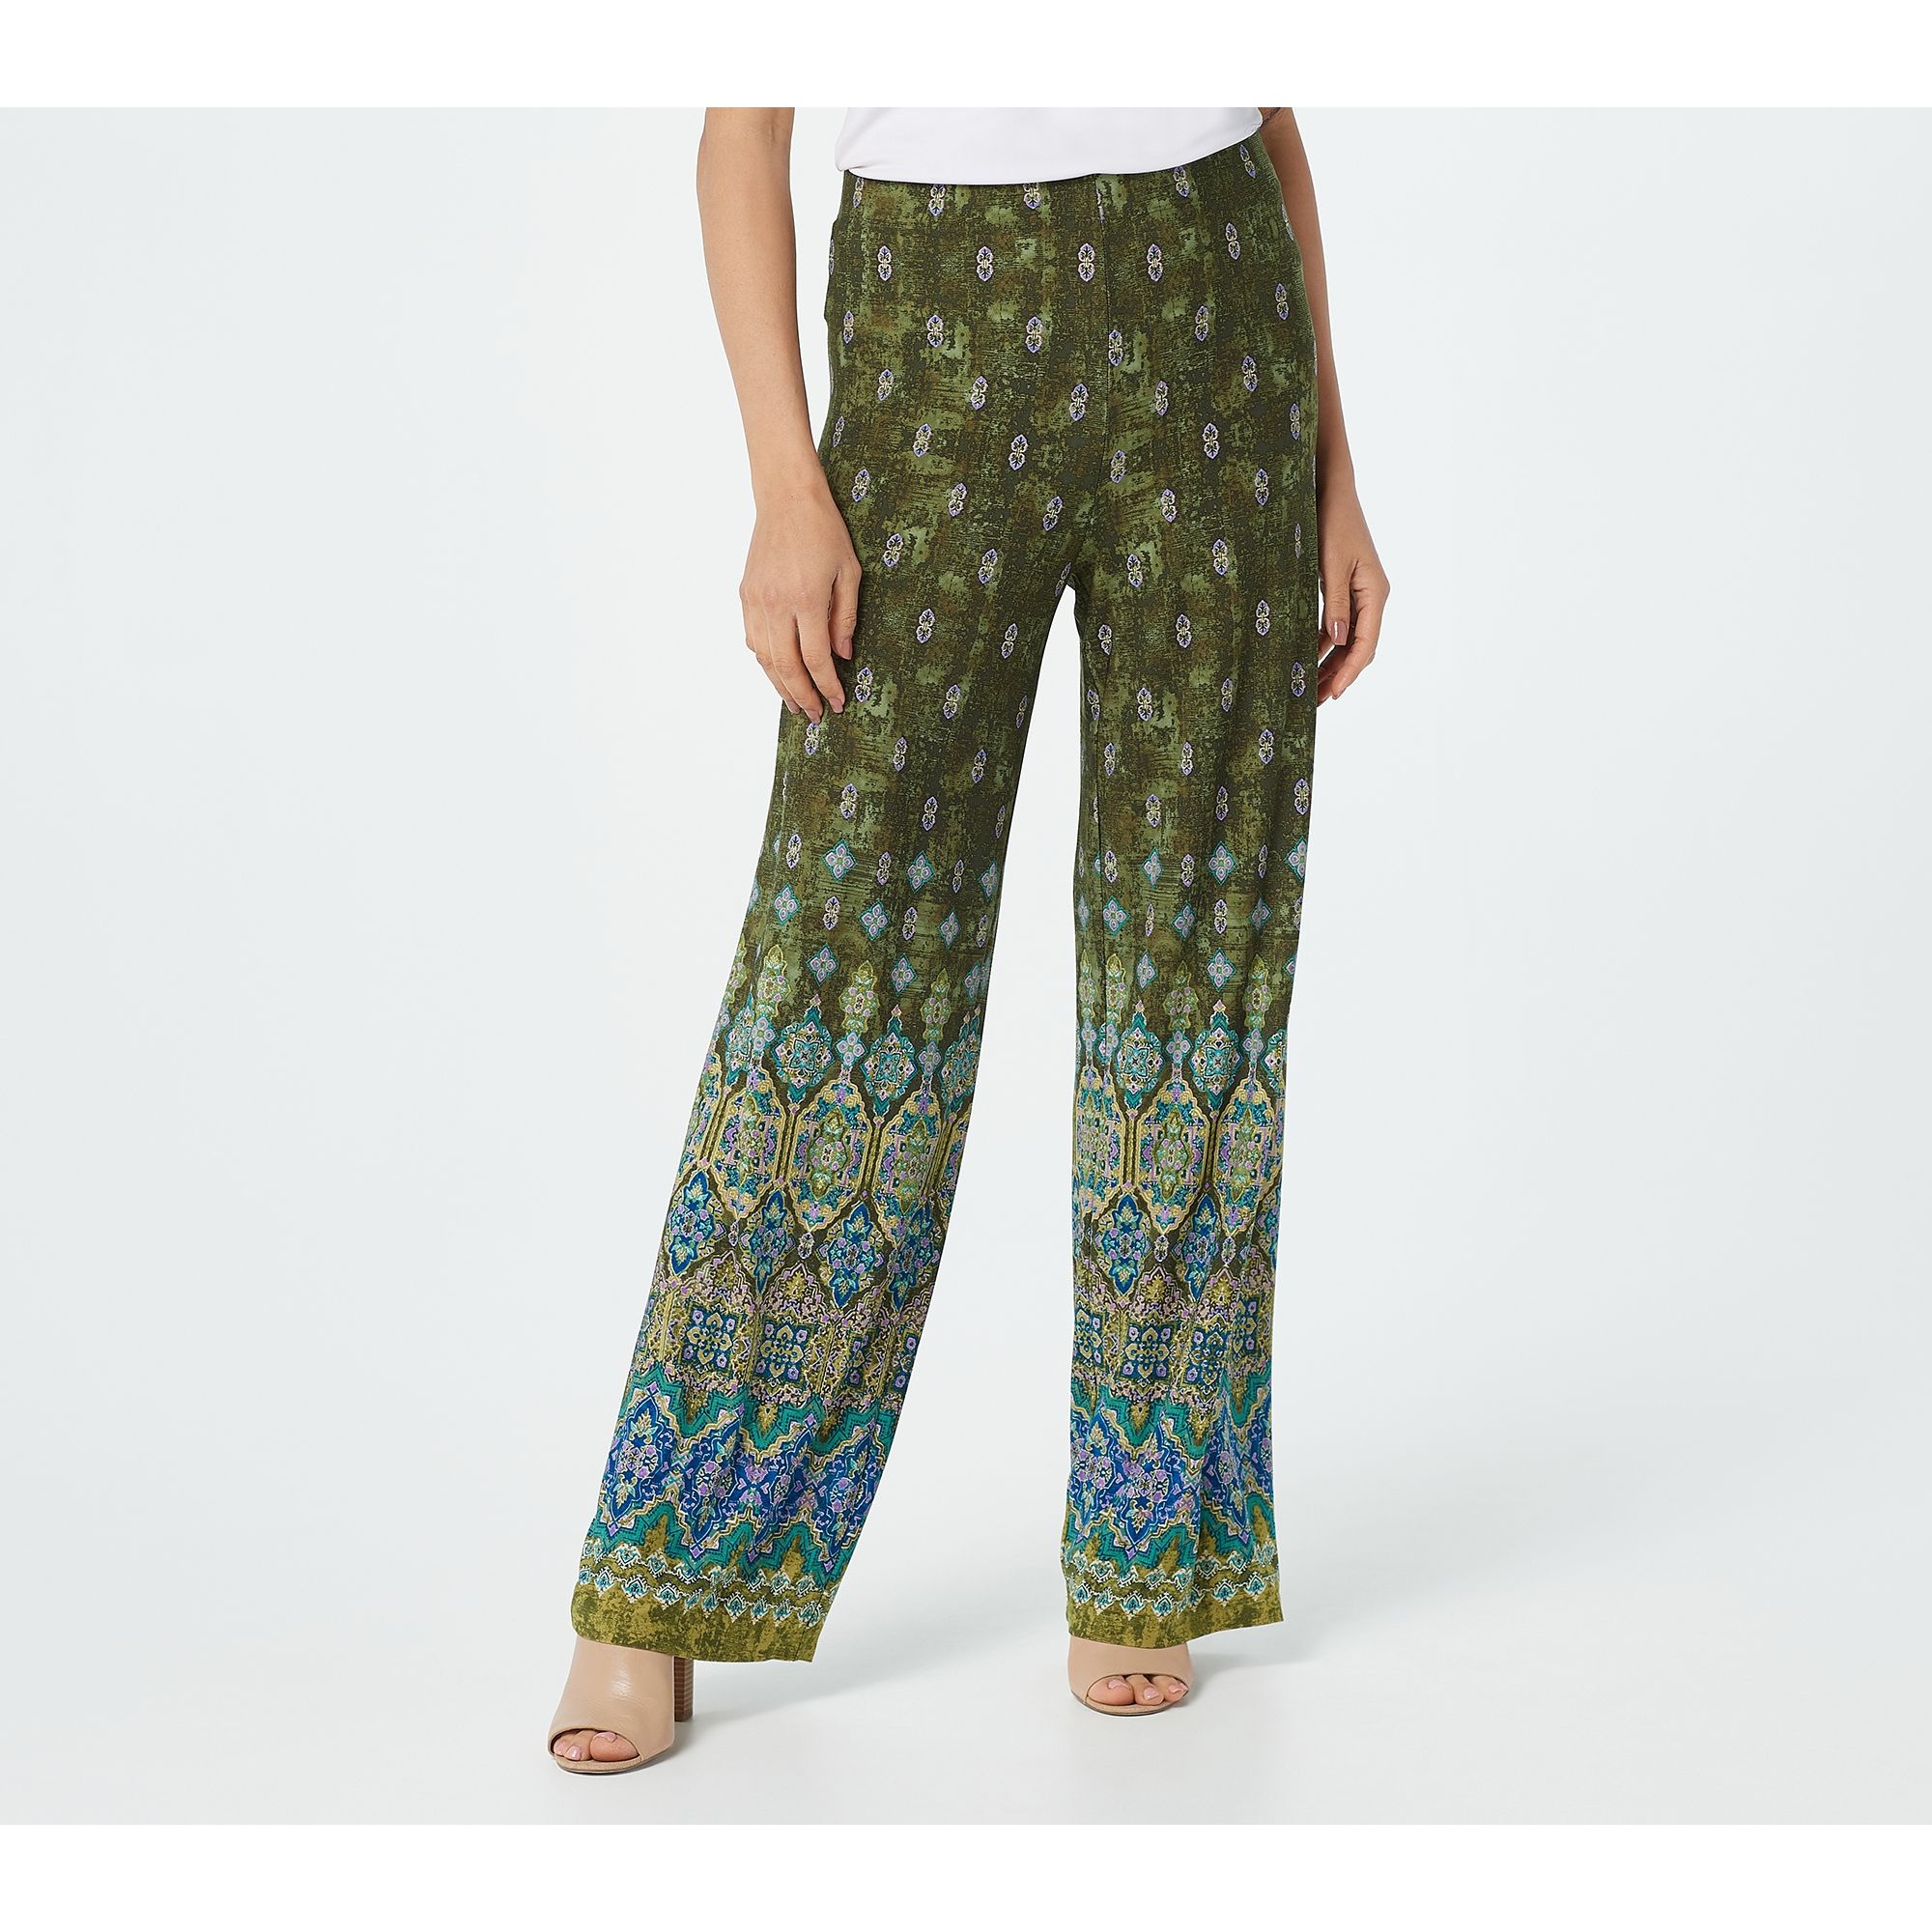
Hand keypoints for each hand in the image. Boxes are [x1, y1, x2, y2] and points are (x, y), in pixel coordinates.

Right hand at [739, 474, 861, 721]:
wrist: (786, 499)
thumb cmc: (825, 531)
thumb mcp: (849, 572)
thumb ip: (845, 617)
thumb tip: (842, 656)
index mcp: (806, 599)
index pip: (815, 659)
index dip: (827, 686)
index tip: (839, 703)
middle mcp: (777, 604)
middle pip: (786, 666)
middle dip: (802, 695)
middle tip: (815, 716)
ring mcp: (756, 600)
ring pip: (765, 657)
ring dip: (779, 686)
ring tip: (795, 704)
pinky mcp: (746, 595)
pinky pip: (752, 638)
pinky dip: (764, 661)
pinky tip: (777, 672)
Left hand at [1316, 477, 1388, 702]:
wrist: (1332, 492)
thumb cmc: (1333, 522)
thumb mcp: (1330, 565)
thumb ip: (1335, 604)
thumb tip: (1336, 641)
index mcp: (1375, 593)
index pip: (1366, 644)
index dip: (1350, 671)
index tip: (1334, 693)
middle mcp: (1372, 597)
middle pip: (1359, 648)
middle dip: (1339, 675)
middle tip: (1316, 701)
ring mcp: (1360, 594)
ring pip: (1348, 640)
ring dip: (1331, 664)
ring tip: (1311, 689)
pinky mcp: (1346, 589)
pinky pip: (1338, 625)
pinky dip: (1324, 644)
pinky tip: (1307, 659)